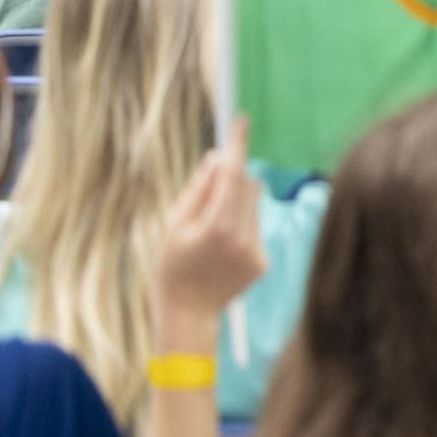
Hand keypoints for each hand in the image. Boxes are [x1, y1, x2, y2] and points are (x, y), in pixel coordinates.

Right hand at [153, 115, 265, 318]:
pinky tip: (221, 250)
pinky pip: (255, 227)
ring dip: (235, 205)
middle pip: (246, 186)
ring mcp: (257, 249)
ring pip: (253, 206)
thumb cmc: (172, 269)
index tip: (242, 122)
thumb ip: (197, 191)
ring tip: (210, 231)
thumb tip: (217, 159)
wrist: (188, 314)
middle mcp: (244, 235)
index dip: (237, 146)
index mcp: (218, 226)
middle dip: (230, 179)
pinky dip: (241, 226)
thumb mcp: (173, 226)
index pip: (232, 174)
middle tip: (208, 191)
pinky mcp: (264, 261)